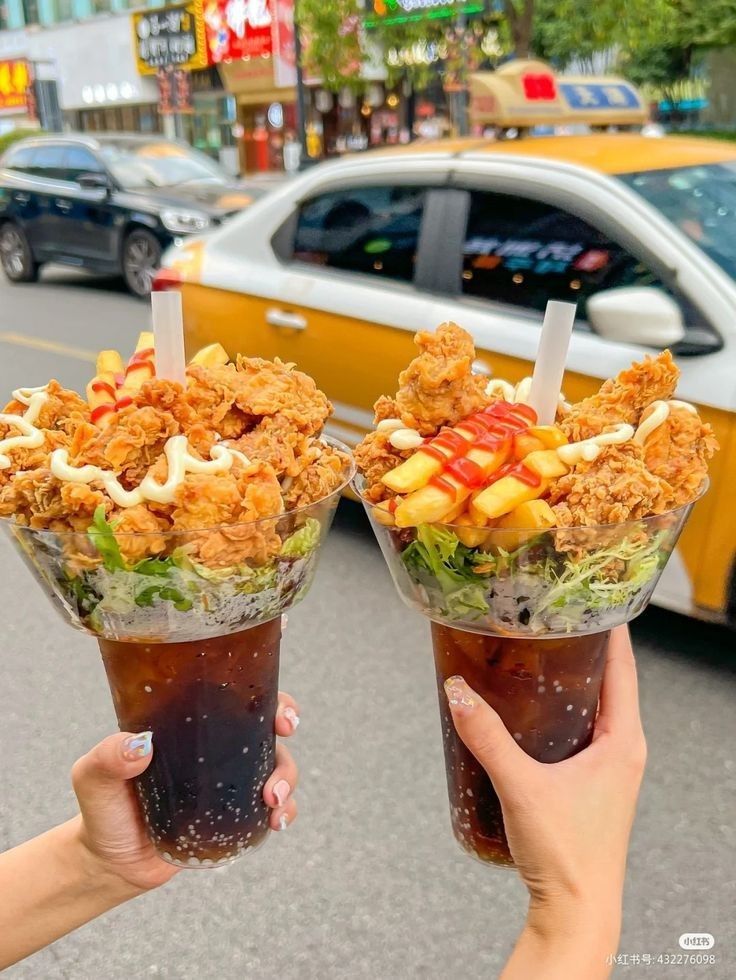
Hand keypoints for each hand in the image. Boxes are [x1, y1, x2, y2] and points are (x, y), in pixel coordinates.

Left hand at [71, 692, 300, 893]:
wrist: (110, 864)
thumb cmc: (103, 811)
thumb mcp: (93, 778)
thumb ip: (107, 759)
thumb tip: (140, 743)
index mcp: (191, 726)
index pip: (236, 699)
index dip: (269, 699)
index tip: (280, 713)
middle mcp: (217, 750)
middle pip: (266, 729)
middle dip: (285, 733)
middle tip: (283, 745)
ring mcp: (230, 784)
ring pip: (277, 768)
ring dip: (287, 779)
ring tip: (272, 801)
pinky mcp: (235, 818)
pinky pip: (273, 809)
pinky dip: (284, 812)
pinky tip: (276, 822)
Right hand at [445, 627, 645, 975]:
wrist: (577, 911)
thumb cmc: (567, 855)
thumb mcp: (521, 786)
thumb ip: (485, 736)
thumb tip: (457, 691)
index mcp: (624, 742)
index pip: (625, 669)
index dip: (611, 631)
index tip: (592, 599)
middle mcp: (624, 751)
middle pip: (610, 684)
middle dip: (582, 652)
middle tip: (548, 621)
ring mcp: (610, 770)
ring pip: (594, 710)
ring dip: (569, 684)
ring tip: (534, 658)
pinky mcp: (592, 786)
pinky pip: (581, 734)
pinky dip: (559, 714)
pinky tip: (528, 714)